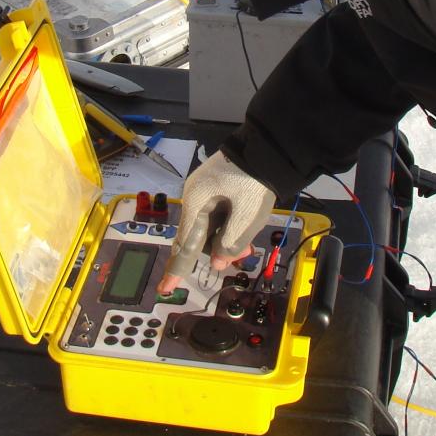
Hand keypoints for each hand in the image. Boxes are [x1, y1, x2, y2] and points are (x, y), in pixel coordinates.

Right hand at [171, 151, 275, 274]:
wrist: (269, 146)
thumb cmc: (255, 182)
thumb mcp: (246, 217)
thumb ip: (230, 243)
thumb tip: (218, 263)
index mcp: (195, 203)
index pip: (185, 244)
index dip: (178, 269)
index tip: (166, 289)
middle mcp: (194, 197)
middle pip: (199, 236)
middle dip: (218, 250)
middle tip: (244, 254)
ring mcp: (204, 190)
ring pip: (210, 226)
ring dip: (226, 238)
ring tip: (248, 242)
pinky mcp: (216, 187)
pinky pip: (217, 215)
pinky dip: (229, 226)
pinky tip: (245, 227)